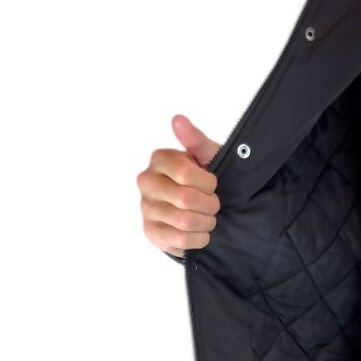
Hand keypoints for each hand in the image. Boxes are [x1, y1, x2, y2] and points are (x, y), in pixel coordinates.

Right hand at [138, 113, 224, 254]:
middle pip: (184, 199)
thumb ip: (195, 139)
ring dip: (206, 222)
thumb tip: (178, 119)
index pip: (185, 173)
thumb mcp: (206, 156)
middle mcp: (147, 182)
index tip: (212, 184)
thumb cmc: (204, 176)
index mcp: (159, 159)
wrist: (200, 206)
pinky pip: (180, 240)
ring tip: (208, 218)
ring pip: (185, 221)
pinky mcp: (151, 232)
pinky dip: (199, 238)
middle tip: (214, 204)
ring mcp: (146, 208)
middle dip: (210, 204)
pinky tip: (200, 232)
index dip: (207, 183)